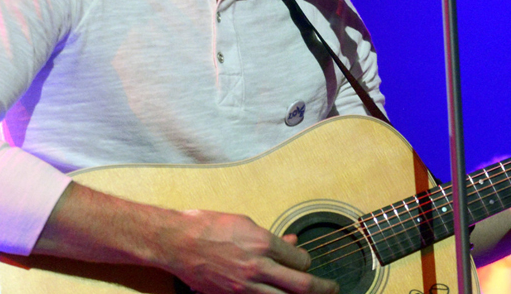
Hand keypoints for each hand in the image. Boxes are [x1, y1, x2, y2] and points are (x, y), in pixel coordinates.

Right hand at [168, 210, 338, 293]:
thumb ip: (272, 238)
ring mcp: (244, 286)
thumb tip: (292, 244)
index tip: (306, 262)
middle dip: (322, 289)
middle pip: (301, 286)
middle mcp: (257, 267)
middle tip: (333, 289)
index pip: (301, 260)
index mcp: (263, 243)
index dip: (307, 262)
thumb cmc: (209, 227)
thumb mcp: (246, 224)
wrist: (177, 242)